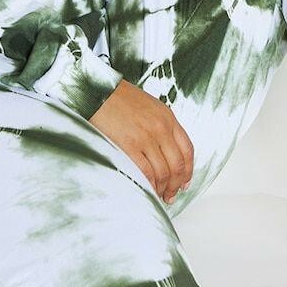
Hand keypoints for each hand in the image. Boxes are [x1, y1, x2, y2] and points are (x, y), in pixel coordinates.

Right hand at [88, 79, 193, 203]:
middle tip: (171, 195)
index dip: (188, 171)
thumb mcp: (150, 106)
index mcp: (168, 117)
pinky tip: (147, 190)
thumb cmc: (120, 98)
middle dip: (176, 185)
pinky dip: (149, 185)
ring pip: (163, 172)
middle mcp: (161, 128)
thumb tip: (166, 151)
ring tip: (158, 196)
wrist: (98, 90)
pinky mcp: (129, 145)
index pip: (187, 150)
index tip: (184, 182)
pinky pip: (145, 172)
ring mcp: (146, 137)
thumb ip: (162, 125)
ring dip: (162, 188)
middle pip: (177, 165)